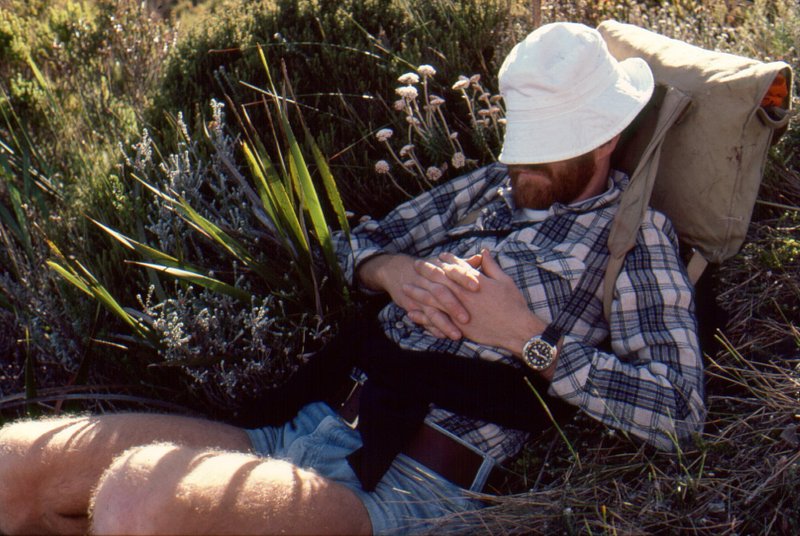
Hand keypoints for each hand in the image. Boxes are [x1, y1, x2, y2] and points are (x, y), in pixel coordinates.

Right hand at [356, 253, 469, 338]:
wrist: (396, 270)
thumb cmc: (428, 268)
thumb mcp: (442, 263)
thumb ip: (463, 264)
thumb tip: (482, 257)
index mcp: (439, 268)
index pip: (453, 271)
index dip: (464, 278)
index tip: (477, 286)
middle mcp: (428, 282)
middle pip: (440, 293)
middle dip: (453, 306)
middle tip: (467, 319)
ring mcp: (419, 295)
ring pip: (431, 311)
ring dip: (444, 324)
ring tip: (457, 336)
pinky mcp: (411, 306)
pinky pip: (423, 319)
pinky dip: (432, 328)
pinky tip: (443, 336)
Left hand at [405, 249, 545, 354]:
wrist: (516, 329)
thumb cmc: (513, 304)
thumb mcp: (505, 280)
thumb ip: (491, 266)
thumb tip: (484, 251)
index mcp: (474, 281)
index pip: (456, 267)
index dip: (446, 260)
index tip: (439, 256)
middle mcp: (463, 294)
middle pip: (440, 280)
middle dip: (426, 271)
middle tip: (416, 265)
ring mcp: (459, 311)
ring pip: (433, 299)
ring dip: (418, 292)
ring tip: (405, 287)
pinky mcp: (459, 326)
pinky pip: (437, 321)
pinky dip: (423, 317)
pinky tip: (412, 313)